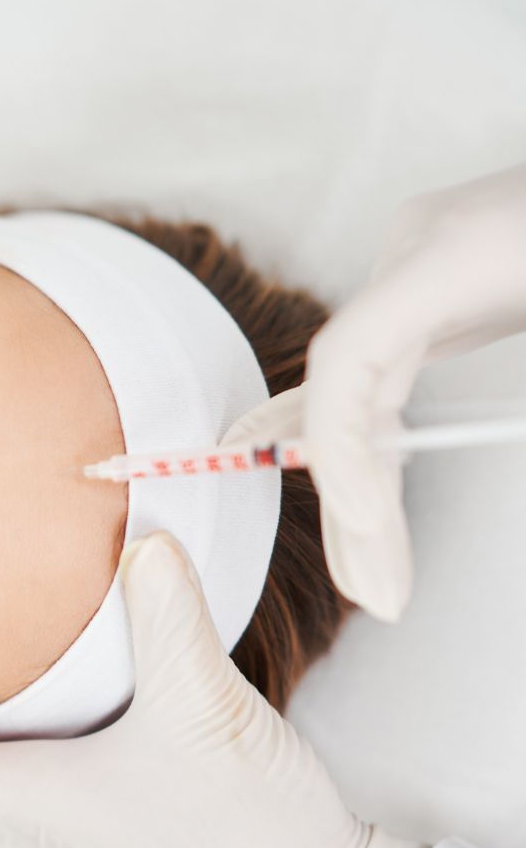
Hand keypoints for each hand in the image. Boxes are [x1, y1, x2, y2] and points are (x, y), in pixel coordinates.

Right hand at [302, 164, 525, 620]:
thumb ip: (522, 400)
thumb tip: (413, 471)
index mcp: (454, 254)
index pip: (346, 355)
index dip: (339, 446)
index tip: (365, 524)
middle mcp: (415, 260)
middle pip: (346, 396)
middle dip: (352, 501)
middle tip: (375, 593)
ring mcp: (416, 274)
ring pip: (357, 399)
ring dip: (359, 489)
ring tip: (375, 577)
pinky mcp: (431, 292)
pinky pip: (379, 384)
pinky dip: (372, 451)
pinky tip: (363, 506)